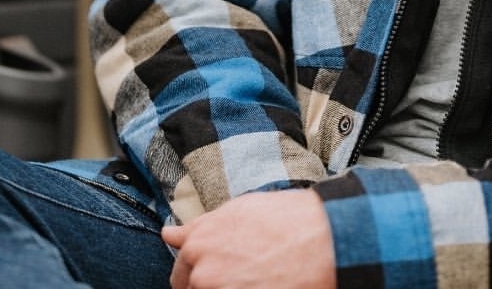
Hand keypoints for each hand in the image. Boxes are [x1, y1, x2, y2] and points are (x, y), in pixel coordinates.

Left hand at [162, 189, 336, 288]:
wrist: (324, 239)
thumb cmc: (285, 219)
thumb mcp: (238, 211)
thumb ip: (200, 227)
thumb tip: (168, 234)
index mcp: (199, 241)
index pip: (180, 273)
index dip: (196, 276)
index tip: (215, 274)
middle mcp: (203, 271)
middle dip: (211, 285)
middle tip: (244, 275)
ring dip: (227, 288)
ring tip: (259, 278)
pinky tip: (264, 285)